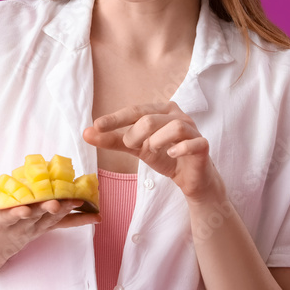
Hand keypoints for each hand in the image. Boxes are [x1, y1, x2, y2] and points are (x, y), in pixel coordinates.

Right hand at [0, 176, 101, 257]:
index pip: (8, 216)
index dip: (16, 213)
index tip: (23, 209)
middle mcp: (20, 226)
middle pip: (35, 217)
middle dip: (46, 210)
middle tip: (57, 204)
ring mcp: (34, 228)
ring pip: (51, 219)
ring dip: (65, 211)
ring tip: (79, 202)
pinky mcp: (45, 229)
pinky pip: (64, 224)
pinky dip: (79, 220)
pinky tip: (97, 216)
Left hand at [82, 101, 225, 203]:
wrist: (190, 178)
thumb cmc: (165, 156)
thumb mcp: (136, 148)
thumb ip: (113, 140)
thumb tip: (86, 133)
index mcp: (162, 111)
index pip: (136, 110)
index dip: (116, 118)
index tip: (96, 126)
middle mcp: (178, 115)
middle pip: (151, 118)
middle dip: (135, 134)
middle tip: (132, 146)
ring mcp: (193, 130)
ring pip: (174, 126)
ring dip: (156, 140)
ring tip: (151, 150)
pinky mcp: (203, 146)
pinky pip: (193, 142)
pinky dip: (179, 148)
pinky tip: (171, 155)